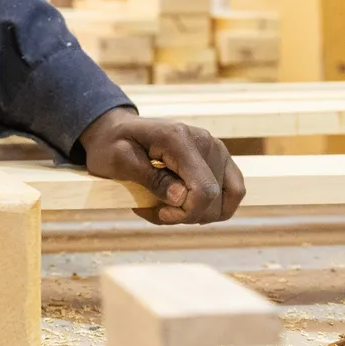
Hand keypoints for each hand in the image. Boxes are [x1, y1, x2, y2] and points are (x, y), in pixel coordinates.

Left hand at [78, 107, 244, 224]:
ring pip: (226, 200)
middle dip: (187, 215)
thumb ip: (151, 178)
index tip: (160, 213)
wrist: (117, 130)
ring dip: (198, 213)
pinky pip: (231, 192)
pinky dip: (210, 207)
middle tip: (156, 210)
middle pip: (215, 199)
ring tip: (168, 207)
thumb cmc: (113, 145)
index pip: (203, 189)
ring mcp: (217, 149)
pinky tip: (185, 205)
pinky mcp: (220, 159)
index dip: (186, 213)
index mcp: (179, 138)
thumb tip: (181, 197)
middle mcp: (206, 141)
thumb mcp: (119, 161)